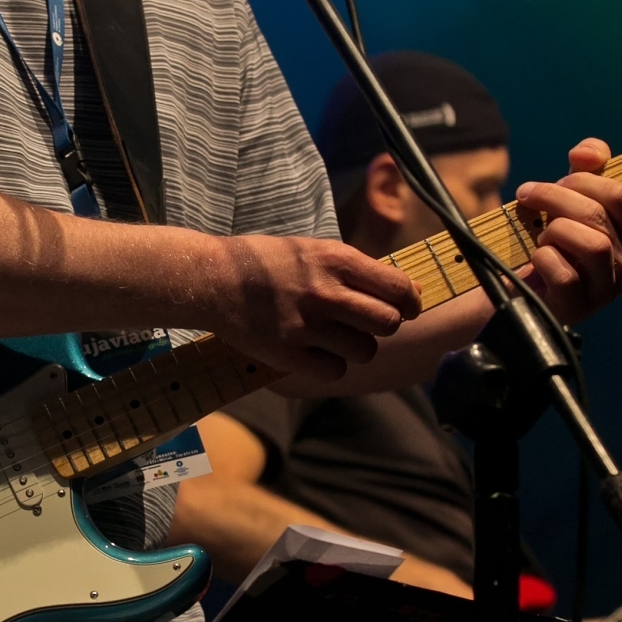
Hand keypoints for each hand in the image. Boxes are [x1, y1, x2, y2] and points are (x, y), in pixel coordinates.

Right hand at [202, 234, 419, 380]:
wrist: (211, 279)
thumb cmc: (264, 262)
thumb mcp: (312, 250)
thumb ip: (352, 268)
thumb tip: (400, 291)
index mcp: (336, 260)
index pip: (399, 288)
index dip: (410, 302)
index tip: (407, 308)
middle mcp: (326, 293)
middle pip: (389, 323)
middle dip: (382, 325)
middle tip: (366, 324)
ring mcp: (307, 326)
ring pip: (365, 351)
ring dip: (356, 347)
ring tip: (335, 338)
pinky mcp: (288, 354)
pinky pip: (335, 371)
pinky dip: (329, 366)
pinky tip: (314, 353)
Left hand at [513, 138, 621, 323]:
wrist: (523, 288)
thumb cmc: (555, 241)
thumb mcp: (574, 199)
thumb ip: (587, 168)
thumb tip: (586, 153)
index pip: (620, 194)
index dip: (583, 179)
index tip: (558, 181)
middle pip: (599, 214)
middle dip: (558, 197)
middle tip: (532, 196)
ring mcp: (607, 291)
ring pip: (592, 244)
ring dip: (555, 230)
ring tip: (542, 235)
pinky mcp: (579, 308)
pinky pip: (564, 272)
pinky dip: (543, 257)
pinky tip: (537, 258)